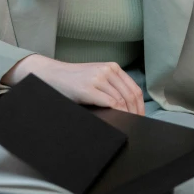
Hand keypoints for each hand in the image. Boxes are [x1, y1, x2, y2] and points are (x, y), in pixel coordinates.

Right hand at [1, 56, 144, 115]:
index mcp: (112, 67)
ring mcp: (98, 78)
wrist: (52, 75)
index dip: (140, 106)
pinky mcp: (89, 88)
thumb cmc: (73, 81)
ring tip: (128, 125)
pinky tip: (118, 120)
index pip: (134, 89)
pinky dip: (118, 113)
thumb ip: (110, 86)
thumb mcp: (96, 77)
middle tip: (137, 125)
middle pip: (131, 95)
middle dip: (136, 113)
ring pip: (122, 100)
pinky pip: (112, 103)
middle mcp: (108, 70)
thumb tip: (128, 107)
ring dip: (128, 115)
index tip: (141, 118)